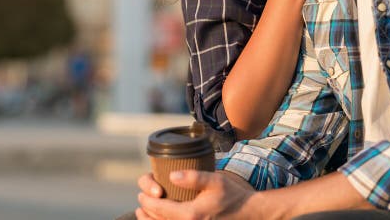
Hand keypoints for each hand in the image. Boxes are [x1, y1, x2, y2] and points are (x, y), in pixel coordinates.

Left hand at [136, 170, 260, 219]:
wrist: (249, 214)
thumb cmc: (233, 195)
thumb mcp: (215, 181)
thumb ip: (193, 177)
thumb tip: (171, 175)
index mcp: (191, 215)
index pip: (159, 209)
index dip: (146, 201)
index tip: (141, 193)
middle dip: (145, 212)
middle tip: (140, 202)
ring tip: (143, 213)